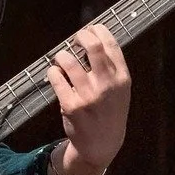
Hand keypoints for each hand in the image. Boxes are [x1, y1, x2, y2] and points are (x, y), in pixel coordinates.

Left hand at [46, 24, 130, 174]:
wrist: (102, 144)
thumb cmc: (110, 113)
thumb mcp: (120, 90)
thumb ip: (111, 67)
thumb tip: (94, 39)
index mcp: (122, 78)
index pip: (110, 44)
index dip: (97, 31)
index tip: (90, 30)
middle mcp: (107, 85)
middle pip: (92, 46)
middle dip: (80, 36)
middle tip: (75, 39)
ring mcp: (88, 95)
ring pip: (68, 60)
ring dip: (62, 55)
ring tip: (62, 59)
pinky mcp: (70, 105)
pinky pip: (56, 77)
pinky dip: (53, 71)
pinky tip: (55, 74)